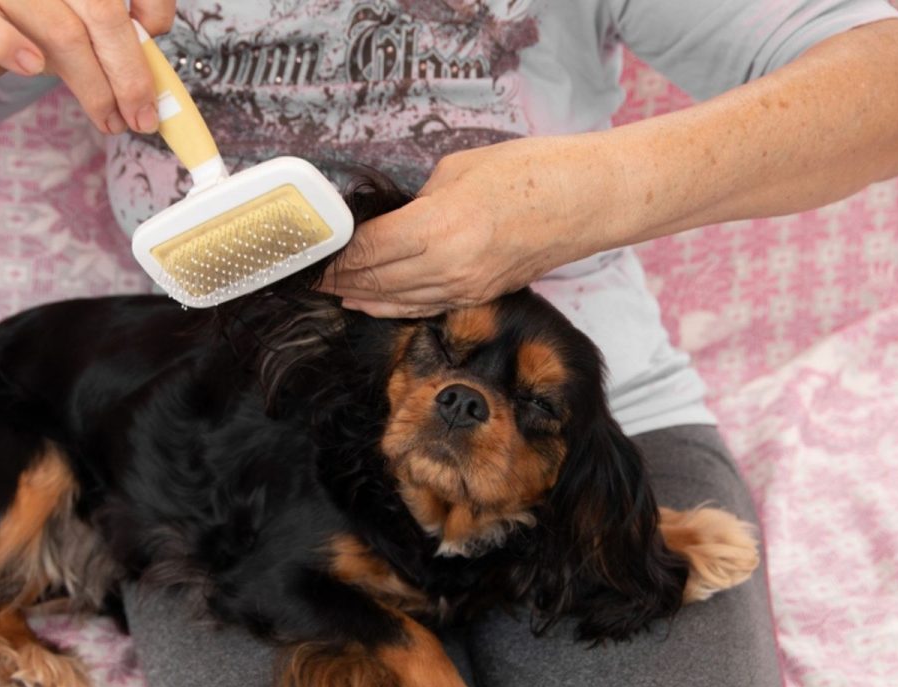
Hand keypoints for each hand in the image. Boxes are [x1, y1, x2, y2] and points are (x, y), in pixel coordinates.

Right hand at [0, 0, 175, 134]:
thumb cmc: (22, 23)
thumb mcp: (77, 25)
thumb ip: (116, 34)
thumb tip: (159, 67)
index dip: (153, 5)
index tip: (158, 40)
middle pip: (102, 11)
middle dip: (130, 72)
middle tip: (143, 115)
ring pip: (62, 32)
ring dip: (94, 87)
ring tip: (109, 120)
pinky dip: (14, 49)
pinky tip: (33, 69)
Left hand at [323, 136, 621, 316]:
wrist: (587, 201)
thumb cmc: (530, 172)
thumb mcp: (459, 169)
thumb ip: (418, 199)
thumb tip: (392, 218)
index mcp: (437, 227)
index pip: (368, 250)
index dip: (335, 256)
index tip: (311, 253)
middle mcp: (448, 266)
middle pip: (377, 281)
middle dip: (339, 280)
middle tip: (309, 276)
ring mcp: (465, 286)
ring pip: (398, 301)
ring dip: (361, 298)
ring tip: (332, 293)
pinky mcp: (481, 294)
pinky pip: (425, 306)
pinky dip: (392, 307)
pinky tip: (371, 305)